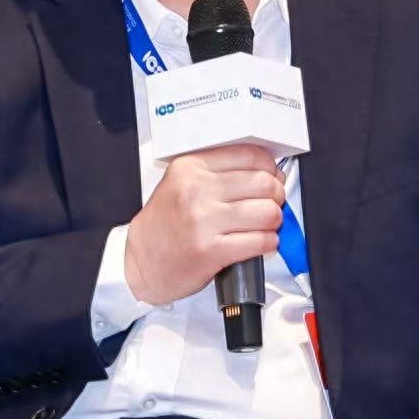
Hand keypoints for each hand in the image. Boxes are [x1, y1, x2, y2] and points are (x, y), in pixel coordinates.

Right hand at [124, 144, 284, 305]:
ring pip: (267, 213)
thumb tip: (269, 173)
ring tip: (266, 226)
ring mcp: (202, 221)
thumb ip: (218, 172)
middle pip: (264, 183)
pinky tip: (261, 243)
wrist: (141, 263)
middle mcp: (196, 190)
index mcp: (191, 167)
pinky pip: (260, 241)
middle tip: (272, 204)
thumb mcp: (181, 183)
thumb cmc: (165, 225)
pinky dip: (269, 243)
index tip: (273, 178)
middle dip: (277, 196)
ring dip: (275, 221)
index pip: (250, 156)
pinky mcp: (210, 251)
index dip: (271, 168)